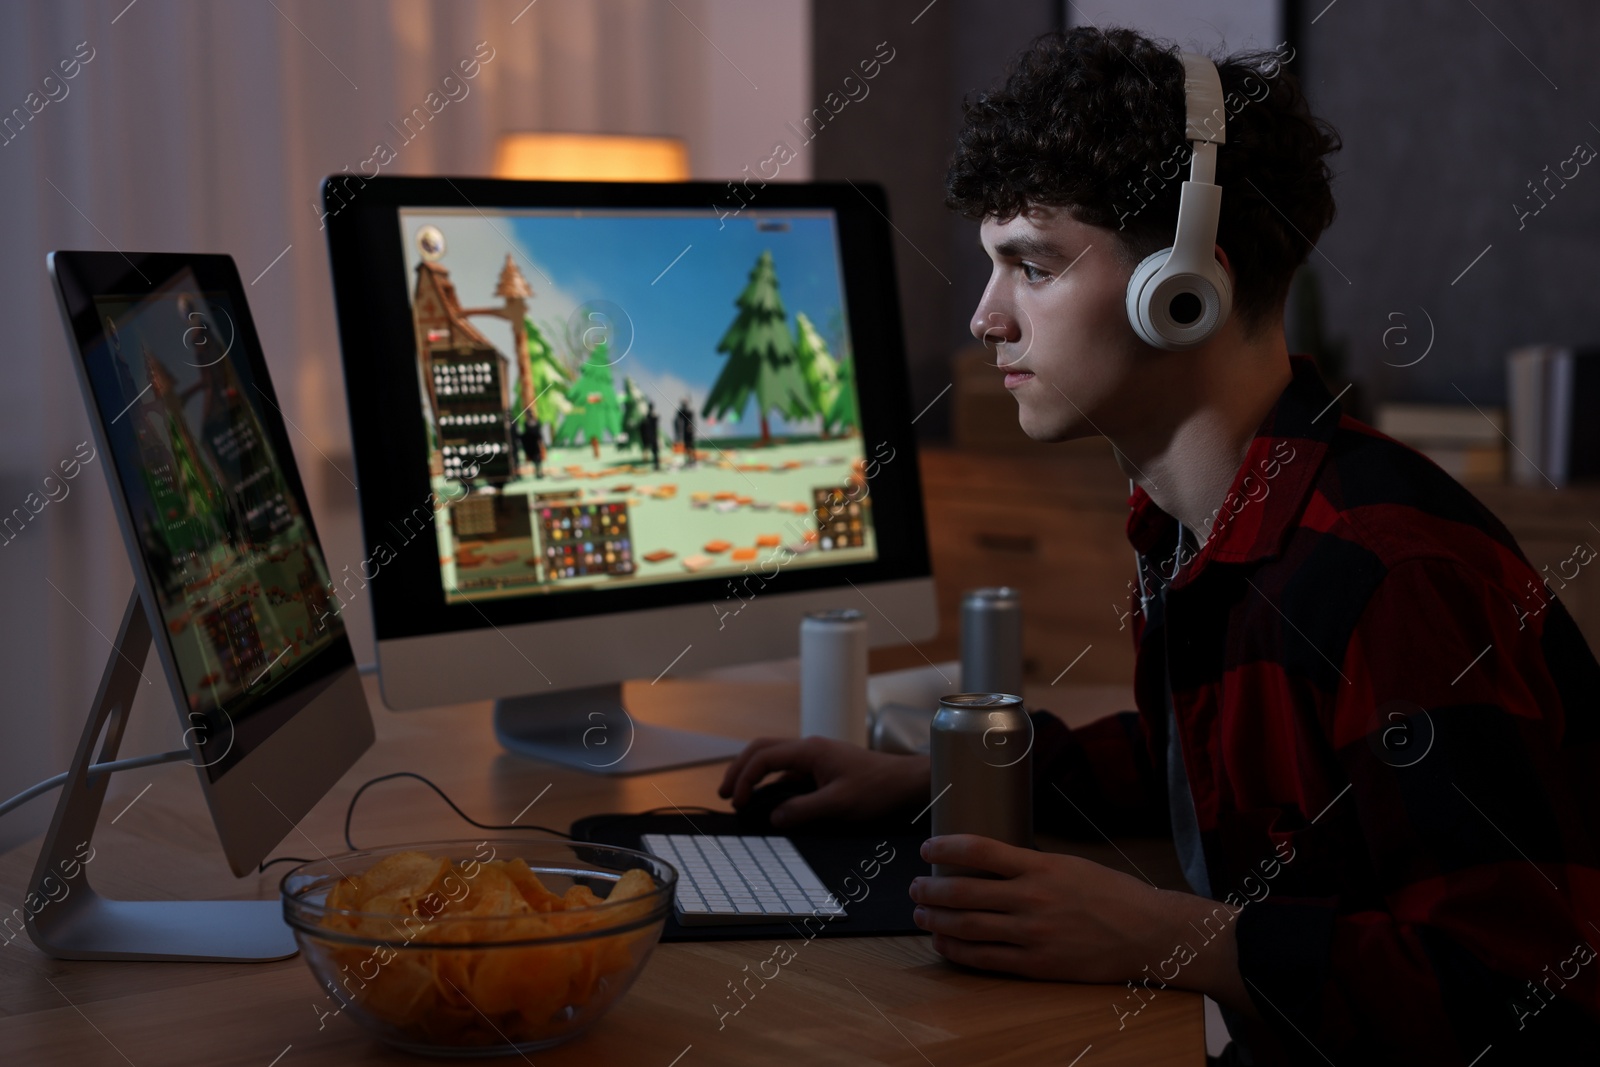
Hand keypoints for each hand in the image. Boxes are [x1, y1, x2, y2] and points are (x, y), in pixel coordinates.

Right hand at [717, 736, 928, 827]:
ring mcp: (816, 758)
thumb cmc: (878, 790)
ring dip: (754, 774)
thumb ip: (803, 810)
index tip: (735, 802)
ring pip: (774, 758)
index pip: (763, 757)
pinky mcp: (823, 769)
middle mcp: (809, 749)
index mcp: (810, 750)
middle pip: (762, 749)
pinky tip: (769, 800)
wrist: (907, 783)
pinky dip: (772, 783)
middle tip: (724, 794)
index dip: (743, 778)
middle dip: (739, 769)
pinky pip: (789, 772)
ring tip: (739, 797)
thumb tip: (772, 817)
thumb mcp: (839, 805)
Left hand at [910, 834, 1247, 1008]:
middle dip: (930, 888)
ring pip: (968, 925)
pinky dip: (958, 949)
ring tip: (920, 912)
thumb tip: (990, 860)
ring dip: (936, 918)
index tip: (927, 847)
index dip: (946, 847)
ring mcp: (1033, 934)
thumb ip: (1031, 864)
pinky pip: (986, 958)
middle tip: (914, 885)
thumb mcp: (1069, 864)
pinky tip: (943, 941)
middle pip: (964, 891)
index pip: (979, 849)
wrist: (1148, 933)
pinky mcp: (1037, 964)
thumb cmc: (1112, 894)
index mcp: (1040, 866)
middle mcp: (1032, 898)